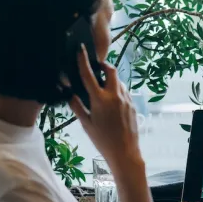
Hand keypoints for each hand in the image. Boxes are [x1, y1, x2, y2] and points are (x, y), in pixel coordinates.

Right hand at [69, 46, 141, 169]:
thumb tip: (69, 93)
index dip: (83, 60)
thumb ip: (77, 106)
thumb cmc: (102, 140)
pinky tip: (112, 102)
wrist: (125, 152)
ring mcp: (126, 99)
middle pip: (111, 70)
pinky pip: (124, 92)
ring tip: (103, 89)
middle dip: (104, 65)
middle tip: (97, 67)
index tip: (80, 49)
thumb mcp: (86, 124)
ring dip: (111, 80)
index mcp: (100, 99)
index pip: (89, 75)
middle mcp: (115, 95)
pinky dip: (117, 91)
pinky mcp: (133, 105)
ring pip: (119, 81)